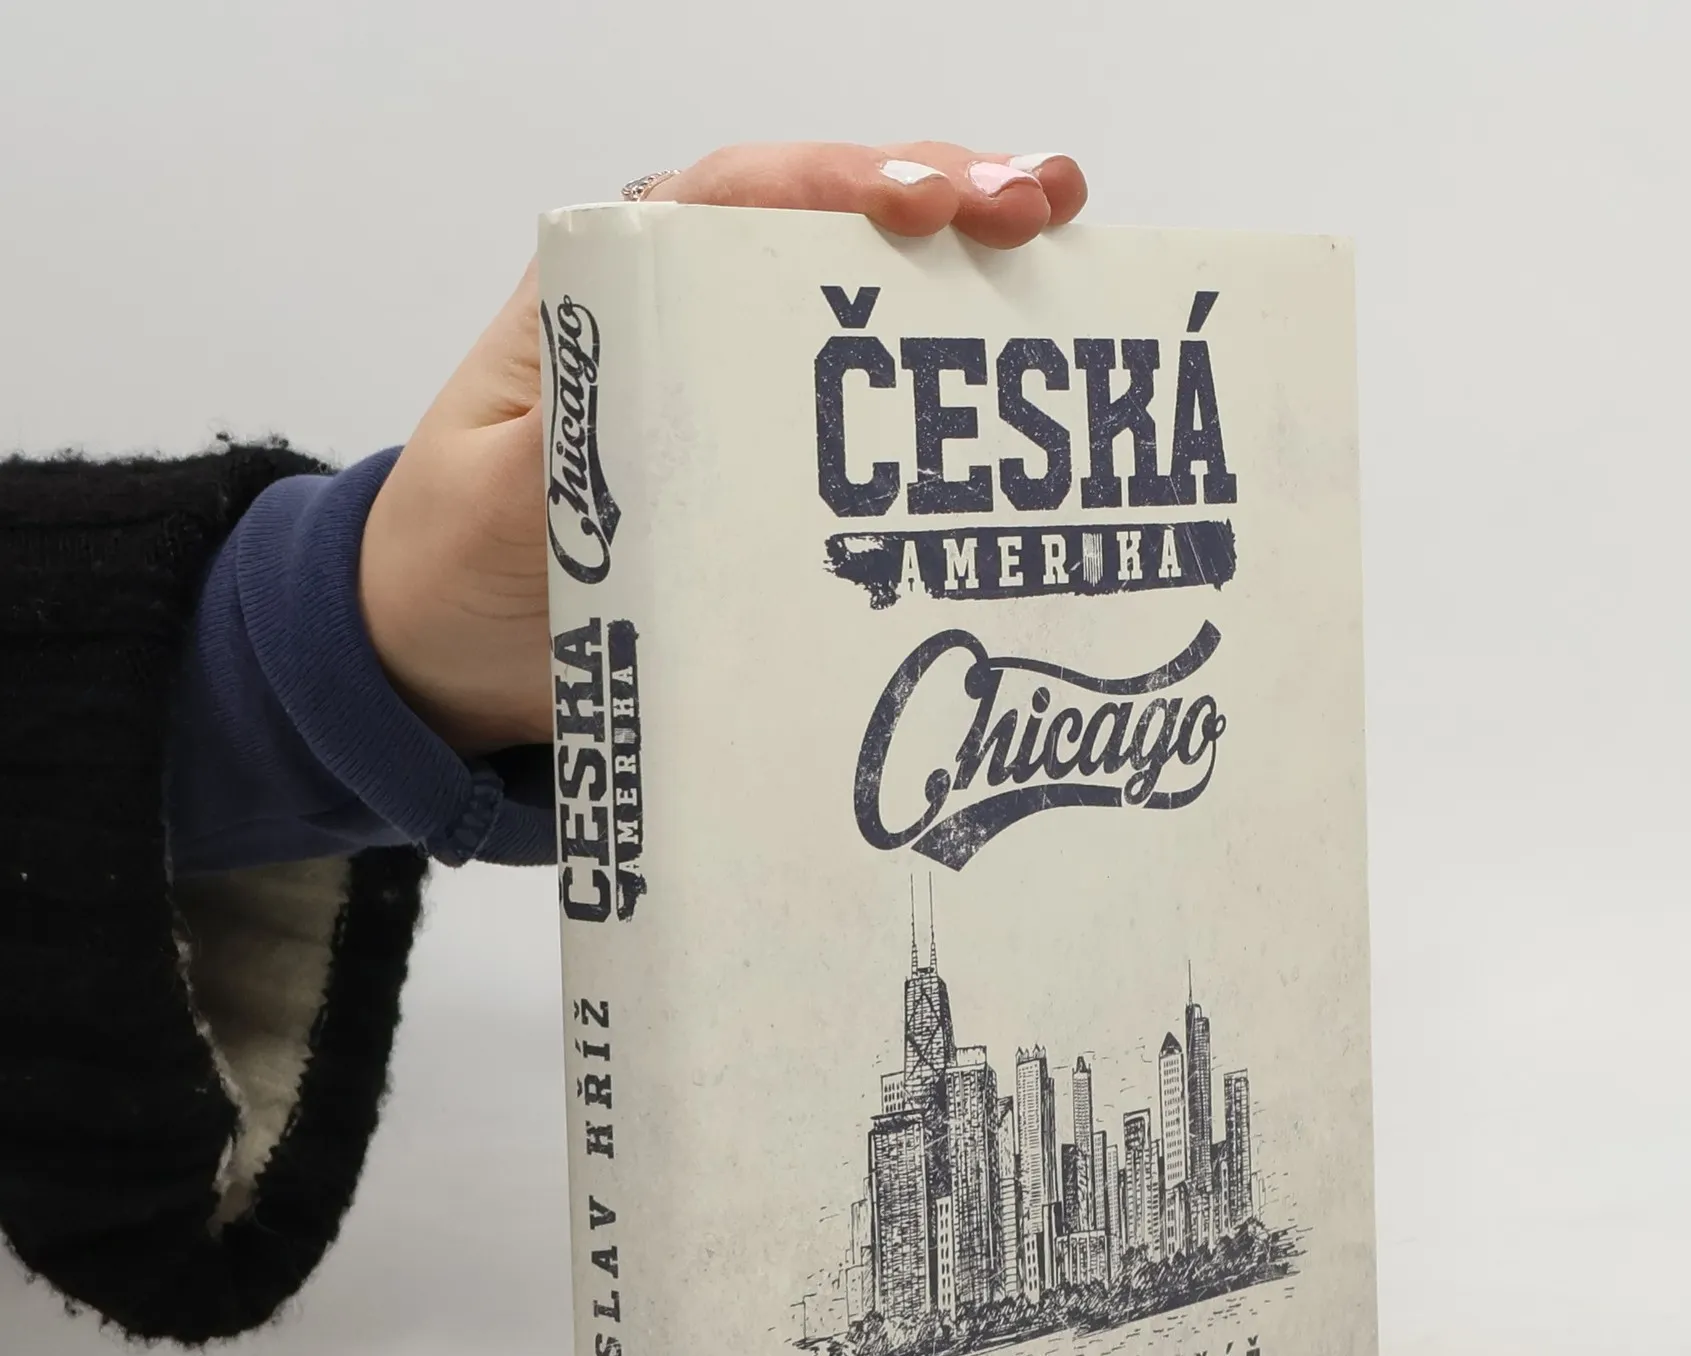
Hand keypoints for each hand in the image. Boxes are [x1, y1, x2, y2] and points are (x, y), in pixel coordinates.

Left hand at [360, 142, 1088, 756]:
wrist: (446, 659)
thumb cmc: (453, 564)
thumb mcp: (498, 504)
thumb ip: (573, 452)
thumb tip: (670, 424)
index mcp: (613, 294)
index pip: (737, 197)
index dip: (841, 182)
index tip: (929, 201)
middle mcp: (689, 318)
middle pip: (827, 225)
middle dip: (944, 199)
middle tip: (1043, 207)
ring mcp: (739, 390)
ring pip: (865, 303)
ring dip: (966, 277)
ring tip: (1065, 259)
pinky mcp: (773, 467)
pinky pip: (869, 412)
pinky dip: (946, 397)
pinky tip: (1021, 394)